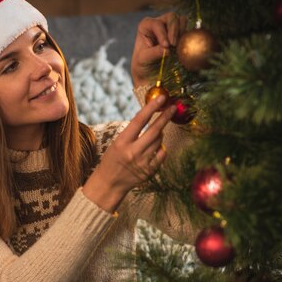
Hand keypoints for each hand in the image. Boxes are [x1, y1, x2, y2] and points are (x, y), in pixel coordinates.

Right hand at [82, 95, 175, 211]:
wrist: (109, 183)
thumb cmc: (112, 159)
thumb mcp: (117, 143)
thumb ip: (133, 132)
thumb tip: (152, 118)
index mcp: (122, 142)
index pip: (139, 120)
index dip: (151, 107)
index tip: (161, 98)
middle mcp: (132, 152)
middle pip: (154, 131)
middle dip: (165, 117)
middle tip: (172, 107)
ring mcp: (142, 162)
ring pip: (159, 141)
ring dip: (159, 134)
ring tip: (153, 135)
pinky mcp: (150, 171)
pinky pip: (162, 153)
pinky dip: (161, 148)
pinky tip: (154, 148)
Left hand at [131, 12, 186, 87]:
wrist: (150, 73)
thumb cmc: (143, 64)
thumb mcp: (144, 60)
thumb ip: (154, 53)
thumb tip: (167, 50)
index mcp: (146, 25)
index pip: (156, 23)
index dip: (162, 33)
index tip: (166, 46)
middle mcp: (159, 22)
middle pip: (171, 17)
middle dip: (174, 30)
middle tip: (173, 45)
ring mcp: (171, 27)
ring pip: (182, 20)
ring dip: (182, 32)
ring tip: (177, 46)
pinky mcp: (180, 34)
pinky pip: (188, 29)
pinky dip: (187, 36)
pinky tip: (183, 47)